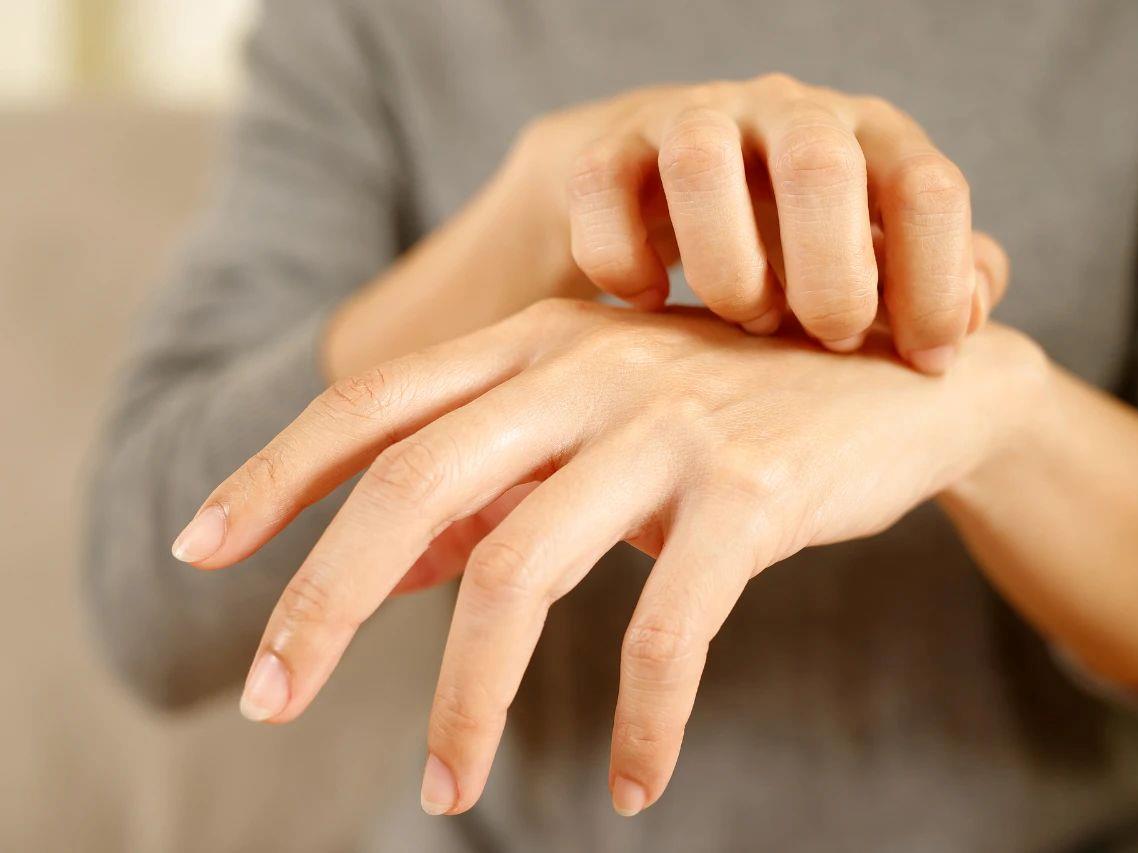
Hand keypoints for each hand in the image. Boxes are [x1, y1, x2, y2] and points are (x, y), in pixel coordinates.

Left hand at [172, 299, 1044, 815]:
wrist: (904, 374)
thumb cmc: (737, 404)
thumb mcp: (602, 421)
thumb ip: (492, 481)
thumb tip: (377, 568)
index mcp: (539, 343)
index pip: (375, 400)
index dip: (276, 470)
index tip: (199, 550)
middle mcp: (587, 369)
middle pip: (414, 482)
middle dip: (320, 599)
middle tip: (268, 700)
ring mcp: (667, 427)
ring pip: (520, 568)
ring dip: (467, 695)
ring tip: (443, 790)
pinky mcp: (751, 492)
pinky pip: (670, 628)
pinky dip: (639, 719)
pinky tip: (630, 784)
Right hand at [513, 74, 1008, 369]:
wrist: (672, 189)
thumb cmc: (798, 241)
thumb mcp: (881, 256)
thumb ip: (940, 282)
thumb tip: (970, 324)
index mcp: (875, 138)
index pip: (929, 188)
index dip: (935, 286)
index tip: (921, 361)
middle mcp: (790, 112)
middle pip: (820, 164)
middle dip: (828, 278)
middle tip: (824, 338)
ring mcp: (696, 118)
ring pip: (700, 162)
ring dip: (726, 268)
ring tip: (743, 319)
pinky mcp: (613, 144)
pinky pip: (601, 187)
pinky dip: (621, 264)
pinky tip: (650, 306)